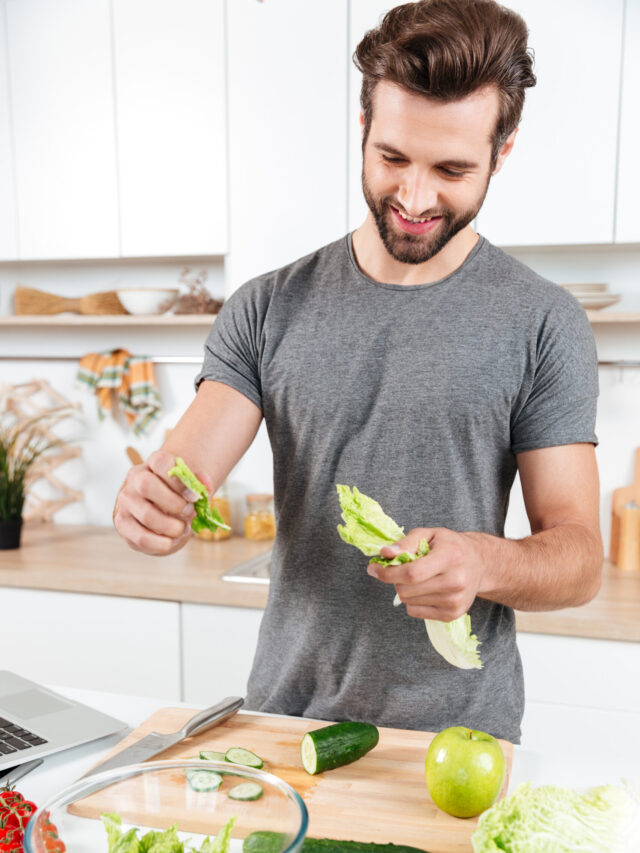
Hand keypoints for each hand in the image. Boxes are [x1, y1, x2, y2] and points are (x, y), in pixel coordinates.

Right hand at [113, 449, 210, 555]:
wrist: (161, 514)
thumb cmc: (177, 497)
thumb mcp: (190, 488)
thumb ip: (199, 485)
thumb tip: (205, 486)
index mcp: (153, 465)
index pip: (160, 461)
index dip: (179, 479)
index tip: (195, 496)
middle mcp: (135, 479)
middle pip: (146, 485)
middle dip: (174, 503)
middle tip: (190, 513)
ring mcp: (125, 501)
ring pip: (147, 515)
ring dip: (171, 527)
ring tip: (183, 529)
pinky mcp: (122, 523)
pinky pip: (141, 538)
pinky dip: (161, 544)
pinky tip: (171, 542)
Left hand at [367, 527, 486, 621]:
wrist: (480, 564)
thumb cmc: (450, 546)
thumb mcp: (429, 534)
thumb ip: (406, 543)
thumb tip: (385, 553)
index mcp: (450, 558)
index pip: (412, 573)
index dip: (388, 572)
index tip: (374, 568)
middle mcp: (455, 582)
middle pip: (406, 589)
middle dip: (394, 579)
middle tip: (400, 569)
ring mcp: (455, 601)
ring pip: (408, 601)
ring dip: (404, 589)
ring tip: (418, 577)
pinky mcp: (452, 615)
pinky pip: (415, 611)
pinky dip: (413, 600)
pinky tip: (425, 589)